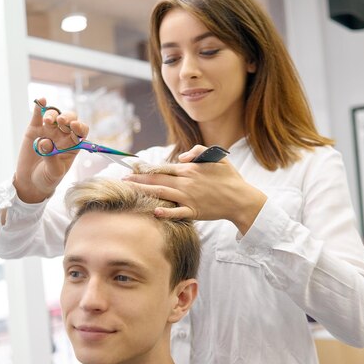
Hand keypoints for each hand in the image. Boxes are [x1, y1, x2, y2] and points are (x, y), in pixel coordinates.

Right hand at [14, 98, 88, 202]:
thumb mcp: (53, 173)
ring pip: (54, 115)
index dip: (80, 127)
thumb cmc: (47, 178)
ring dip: (52, 115)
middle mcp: (62, 135)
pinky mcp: (34, 129)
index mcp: (73, 145)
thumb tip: (45, 143)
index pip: (81, 131)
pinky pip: (38, 115)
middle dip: (67, 118)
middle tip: (61, 122)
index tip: (75, 127)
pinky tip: (41, 100)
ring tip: (47, 121)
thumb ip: (52, 159)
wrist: (31, 182)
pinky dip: (39, 106)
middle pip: (69, 119)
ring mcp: (48, 130)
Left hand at [124, 145, 266, 233]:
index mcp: (190, 169)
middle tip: (122, 179)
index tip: (132, 167)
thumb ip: (199, 151)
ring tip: (128, 189)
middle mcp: (186, 183)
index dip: (146, 167)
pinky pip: (177, 212)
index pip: (163, 167)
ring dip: (144, 190)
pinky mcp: (194, 211)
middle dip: (138, 178)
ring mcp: (189, 198)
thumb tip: (182, 157)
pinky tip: (154, 211)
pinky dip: (166, 212)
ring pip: (162, 193)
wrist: (241, 199)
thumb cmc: (230, 178)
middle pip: (157, 179)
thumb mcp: (217, 157)